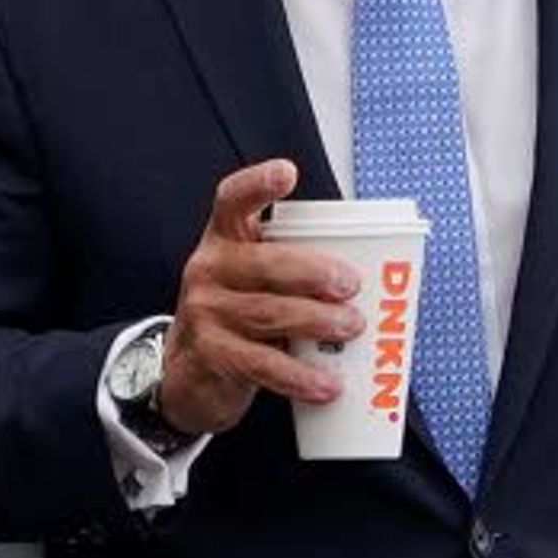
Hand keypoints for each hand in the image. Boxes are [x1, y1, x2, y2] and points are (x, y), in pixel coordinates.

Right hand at [158, 160, 364, 435]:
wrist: (188, 375)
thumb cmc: (236, 317)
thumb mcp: (253, 282)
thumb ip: (293, 270)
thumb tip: (369, 279)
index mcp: (224, 240)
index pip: (232, 200)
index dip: (258, 185)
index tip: (287, 173)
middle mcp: (209, 269)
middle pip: (264, 263)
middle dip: (314, 272)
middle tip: (351, 285)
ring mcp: (205, 312)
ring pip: (269, 313)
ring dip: (317, 321)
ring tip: (351, 327)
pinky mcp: (211, 354)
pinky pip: (263, 364)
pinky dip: (300, 375)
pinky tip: (327, 383)